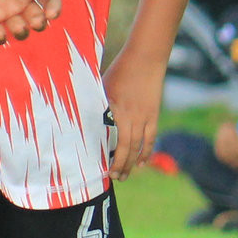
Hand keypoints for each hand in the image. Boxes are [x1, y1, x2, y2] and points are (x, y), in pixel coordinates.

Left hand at [0, 0, 57, 45]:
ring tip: (18, 27)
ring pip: (20, 29)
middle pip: (37, 18)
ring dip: (22, 32)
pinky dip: (0, 38)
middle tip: (35, 22)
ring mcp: (4, 10)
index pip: (49, 0)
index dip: (55, 9)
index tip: (51, 15)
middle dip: (39, 23)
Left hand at [105, 55, 162, 179]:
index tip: (101, 168)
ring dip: (131, 163)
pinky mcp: (153, 115)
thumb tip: (84, 117)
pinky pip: (150, 138)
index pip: (113, 141)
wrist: (146, 59)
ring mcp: (144, 117)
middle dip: (120, 165)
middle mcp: (131, 117)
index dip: (109, 157)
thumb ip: (97, 104)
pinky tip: (141, 163)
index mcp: (116, 111)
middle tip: (114, 177)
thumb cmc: (120, 70)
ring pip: (138, 146)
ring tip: (125, 175)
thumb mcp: (103, 86)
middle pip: (126, 148)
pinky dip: (146, 152)